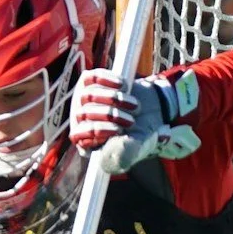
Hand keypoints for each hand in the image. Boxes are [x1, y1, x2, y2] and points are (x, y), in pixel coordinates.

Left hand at [70, 68, 201, 175]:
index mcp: (87, 141)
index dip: (97, 131)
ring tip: (135, 106)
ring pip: (88, 95)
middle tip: (131, 121)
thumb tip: (108, 155)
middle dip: (111, 116)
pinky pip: (91, 77)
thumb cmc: (143, 131)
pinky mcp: (91, 82)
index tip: (118, 131)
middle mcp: (81, 120)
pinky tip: (123, 85)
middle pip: (83, 114)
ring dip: (115, 99)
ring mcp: (84, 100)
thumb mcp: (139, 146)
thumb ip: (126, 154)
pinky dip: (108, 80)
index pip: (78, 135)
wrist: (154, 109)